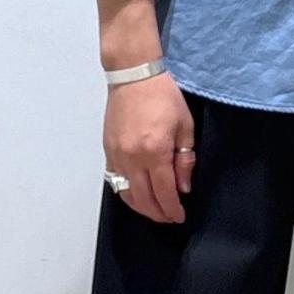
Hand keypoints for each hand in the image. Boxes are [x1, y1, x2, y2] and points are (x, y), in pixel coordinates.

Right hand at [103, 72, 194, 224]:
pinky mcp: (108, 150)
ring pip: (126, 194)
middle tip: (169, 217)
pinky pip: (115, 180)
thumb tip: (183, 186)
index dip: (172, 209)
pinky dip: (126, 193)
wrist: (133, 76)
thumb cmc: (163, 96)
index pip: (164, 192)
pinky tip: (137, 195)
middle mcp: (133, 157)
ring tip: (154, 210)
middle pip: (143, 199)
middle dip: (157, 213)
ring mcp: (117, 155)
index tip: (179, 216)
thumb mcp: (185, 126)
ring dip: (140, 207)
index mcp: (155, 151)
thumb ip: (184, 160)